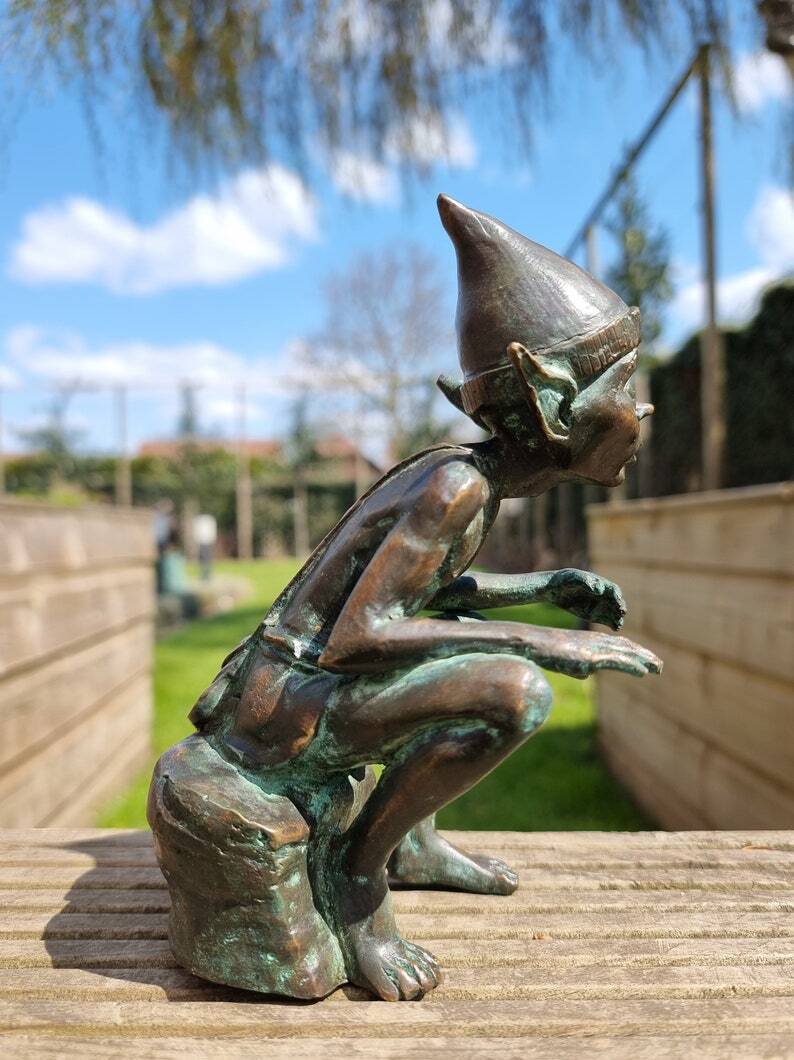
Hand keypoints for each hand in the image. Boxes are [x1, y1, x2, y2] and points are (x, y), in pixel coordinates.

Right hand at [522, 627, 661, 679]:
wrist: (537, 645)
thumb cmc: (549, 653)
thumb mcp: (569, 661)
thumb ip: (582, 666)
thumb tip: (589, 674)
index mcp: (594, 641)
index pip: (620, 645)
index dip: (636, 652)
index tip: (648, 660)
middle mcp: (598, 642)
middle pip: (627, 647)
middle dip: (645, 656)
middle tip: (660, 666)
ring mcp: (595, 648)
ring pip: (626, 653)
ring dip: (644, 661)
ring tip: (659, 669)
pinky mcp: (591, 657)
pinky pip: (616, 662)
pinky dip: (632, 666)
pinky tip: (644, 672)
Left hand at [546, 569, 626, 630]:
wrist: (553, 590)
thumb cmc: (563, 580)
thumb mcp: (573, 578)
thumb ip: (585, 582)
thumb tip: (599, 590)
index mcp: (600, 584)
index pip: (613, 590)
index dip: (616, 595)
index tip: (617, 600)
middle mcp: (602, 595)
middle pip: (616, 602)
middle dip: (620, 607)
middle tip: (621, 612)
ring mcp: (598, 606)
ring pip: (613, 612)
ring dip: (618, 618)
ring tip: (618, 624)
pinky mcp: (593, 615)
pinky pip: (606, 620)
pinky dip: (612, 623)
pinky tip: (615, 628)